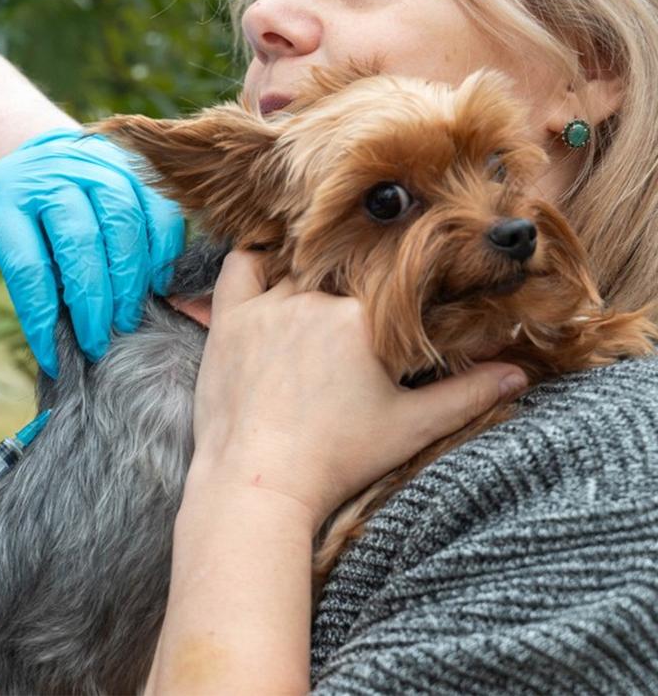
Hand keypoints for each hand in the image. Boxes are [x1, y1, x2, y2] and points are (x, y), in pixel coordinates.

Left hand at [0, 127, 184, 375]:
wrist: (47, 160)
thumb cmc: (30, 220)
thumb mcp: (14, 245)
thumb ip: (35, 285)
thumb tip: (58, 350)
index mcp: (7, 197)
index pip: (27, 267)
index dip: (42, 319)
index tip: (52, 358)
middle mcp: (53, 172)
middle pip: (78, 243)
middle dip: (92, 302)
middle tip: (98, 342)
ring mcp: (97, 162)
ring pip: (122, 223)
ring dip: (128, 281)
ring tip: (127, 319)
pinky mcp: (137, 166)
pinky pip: (158, 211)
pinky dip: (161, 253)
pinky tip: (157, 286)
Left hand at [190, 251, 527, 525]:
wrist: (259, 484)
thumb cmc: (338, 459)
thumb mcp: (411, 428)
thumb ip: (466, 395)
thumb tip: (517, 374)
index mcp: (366, 317)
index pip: (392, 285)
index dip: (397, 298)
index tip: (395, 317)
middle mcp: (316, 299)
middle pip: (344, 275)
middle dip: (355, 290)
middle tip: (352, 317)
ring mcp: (268, 306)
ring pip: (296, 270)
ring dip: (309, 280)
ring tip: (317, 305)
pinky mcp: (229, 319)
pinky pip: (238, 268)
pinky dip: (254, 263)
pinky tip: (269, 272)